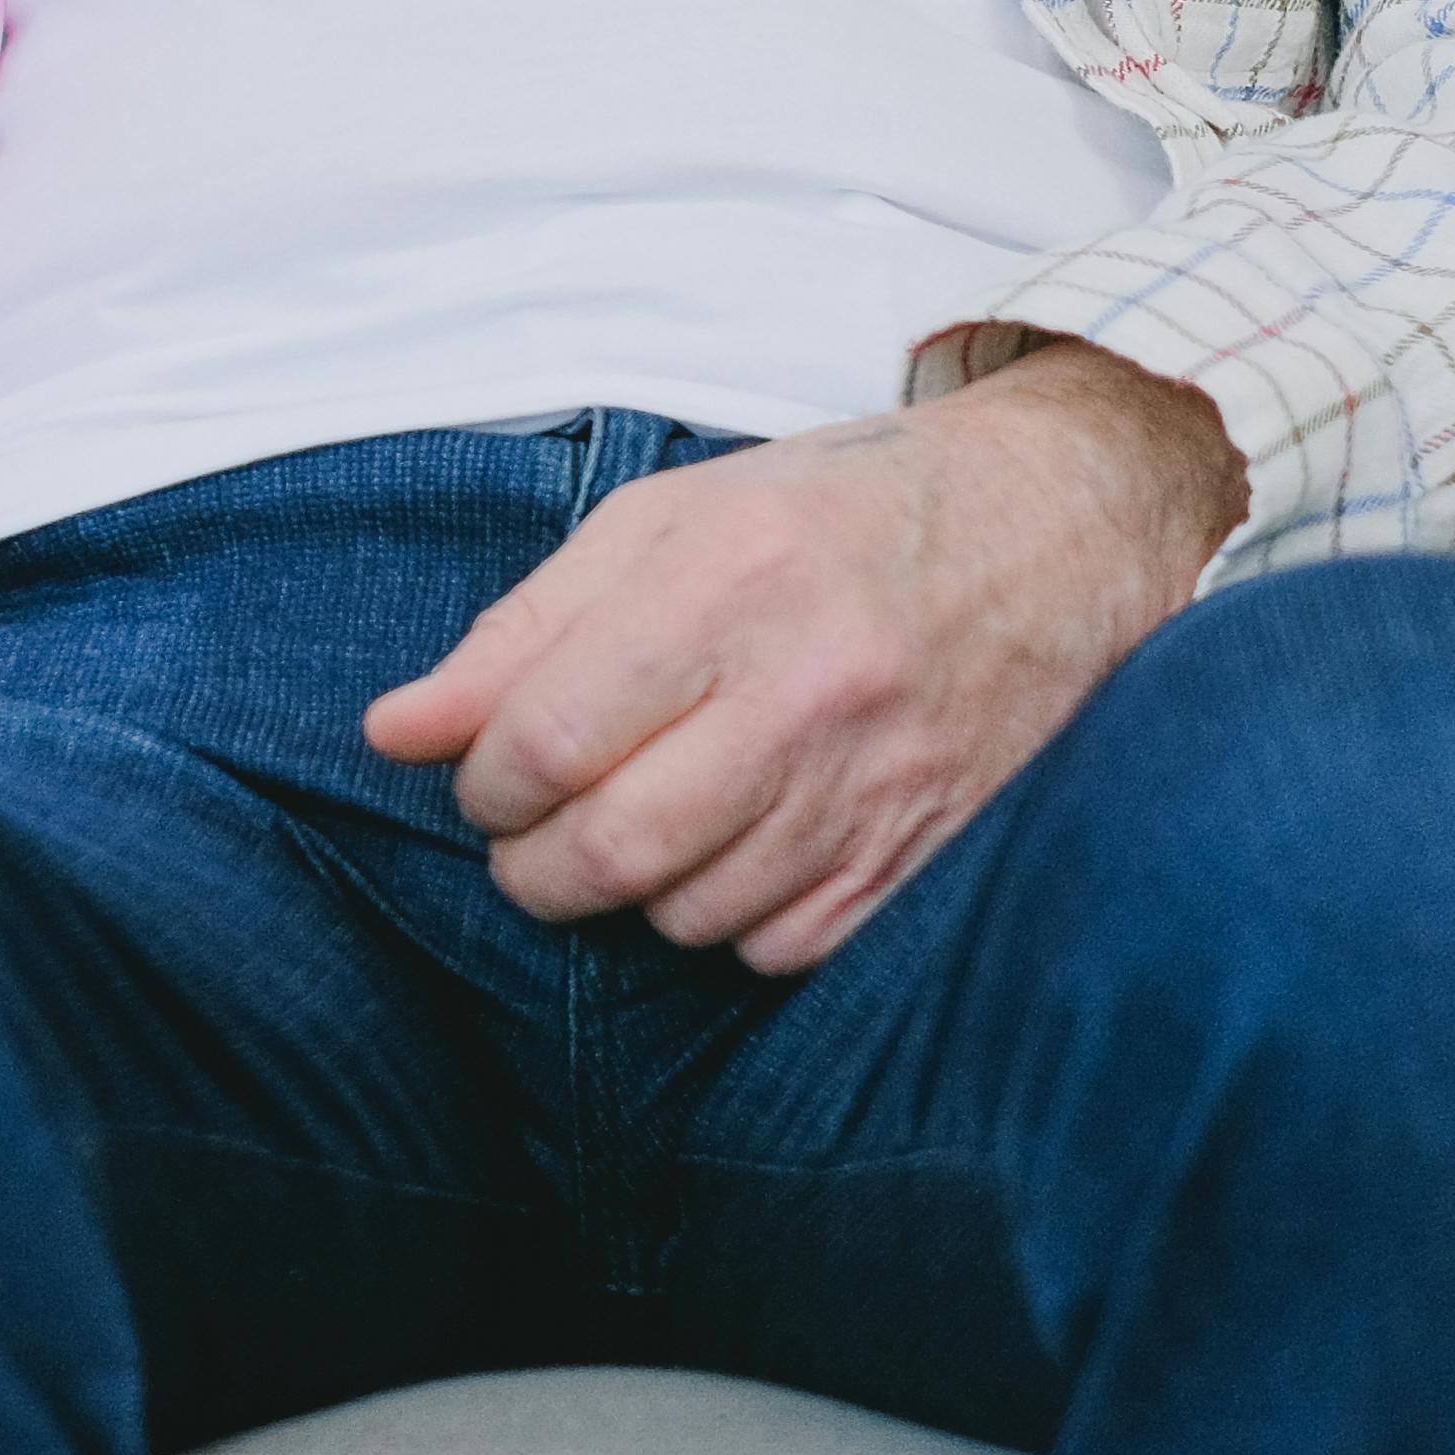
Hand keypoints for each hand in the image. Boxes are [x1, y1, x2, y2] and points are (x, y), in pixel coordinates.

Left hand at [361, 339, 1248, 975]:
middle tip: (527, 831)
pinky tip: (728, 850)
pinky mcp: (927, 853)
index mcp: (729, 579)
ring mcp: (880, 783)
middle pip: (612, 848)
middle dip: (531, 864)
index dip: (483, 779)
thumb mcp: (666, 521)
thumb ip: (523, 629)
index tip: (479, 773)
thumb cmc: (836, 509)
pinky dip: (724, 917)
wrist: (1057, 526)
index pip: (550, 737)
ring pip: (687, 912)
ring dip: (625, 892)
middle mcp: (811, 689)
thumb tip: (397, 731)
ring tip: (631, 823)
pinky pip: (777, 945)